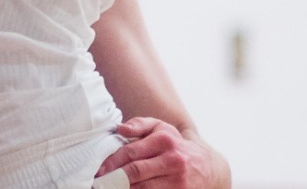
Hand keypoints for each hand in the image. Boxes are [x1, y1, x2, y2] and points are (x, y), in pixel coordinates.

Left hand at [95, 119, 231, 188]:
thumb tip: (120, 129)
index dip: (110, 163)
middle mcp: (173, 160)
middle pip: (134, 172)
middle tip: (98, 183)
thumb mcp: (162, 129)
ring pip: (142, 188)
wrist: (209, 168)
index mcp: (165, 140)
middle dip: (113, 178)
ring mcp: (178, 181)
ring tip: (109, 188)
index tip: (98, 170)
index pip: (130, 153)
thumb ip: (140, 124)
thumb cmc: (177, 146)